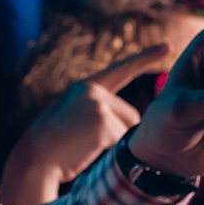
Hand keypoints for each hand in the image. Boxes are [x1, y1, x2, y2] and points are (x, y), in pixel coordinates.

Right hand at [3, 44, 173, 199]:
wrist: (35, 158)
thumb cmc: (56, 145)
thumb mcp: (75, 116)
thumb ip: (100, 109)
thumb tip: (134, 122)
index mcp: (86, 86)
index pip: (122, 69)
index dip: (146, 57)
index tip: (169, 46)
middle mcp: (92, 89)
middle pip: (130, 116)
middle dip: (118, 133)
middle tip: (86, 141)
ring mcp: (98, 103)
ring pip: (127, 130)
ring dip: (113, 143)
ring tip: (83, 145)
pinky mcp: (102, 121)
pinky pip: (120, 142)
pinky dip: (107, 151)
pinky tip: (85, 149)